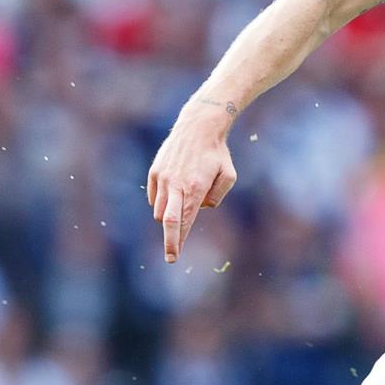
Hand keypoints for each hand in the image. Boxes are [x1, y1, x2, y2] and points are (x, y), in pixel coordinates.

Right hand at [147, 100, 237, 262]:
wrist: (198, 127)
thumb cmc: (217, 154)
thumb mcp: (229, 176)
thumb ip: (217, 197)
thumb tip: (202, 208)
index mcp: (194, 188)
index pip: (183, 221)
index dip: (178, 241)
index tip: (174, 257)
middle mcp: (175, 184)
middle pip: (167, 221)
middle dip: (170, 240)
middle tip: (171, 256)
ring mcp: (162, 178)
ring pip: (159, 210)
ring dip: (169, 217)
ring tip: (182, 209)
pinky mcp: (155, 172)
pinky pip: (154, 198)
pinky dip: (162, 203)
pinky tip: (174, 196)